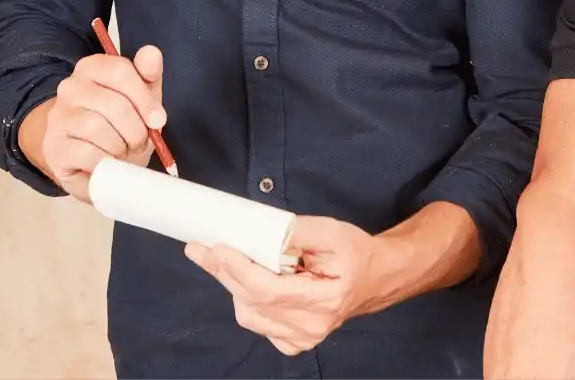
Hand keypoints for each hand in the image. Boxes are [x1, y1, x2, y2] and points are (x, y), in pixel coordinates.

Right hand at [19, 44, 164, 202]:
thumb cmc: (119, 126)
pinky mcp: (54, 147)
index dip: (145, 99)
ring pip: (97, 127)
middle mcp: (70, 87)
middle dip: (136, 129)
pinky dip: (105, 161)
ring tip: (122, 151)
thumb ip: (148, 75)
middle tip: (138, 141)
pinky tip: (107, 162)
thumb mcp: (141, 99)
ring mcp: (58, 116)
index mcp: (92, 68)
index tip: (157, 119)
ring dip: (120, 146)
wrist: (90, 161)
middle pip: (113, 103)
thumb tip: (152, 53)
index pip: (120, 71)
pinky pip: (87, 153)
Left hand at [186, 215, 382, 355]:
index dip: (238, 270)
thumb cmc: (354, 252)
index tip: (217, 248)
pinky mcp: (294, 343)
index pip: (268, 290)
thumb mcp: (331, 231)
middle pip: (252, 302)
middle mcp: (313, 325)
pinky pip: (257, 323)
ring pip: (249, 315)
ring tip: (234, 261)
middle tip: (201, 249)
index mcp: (326, 298)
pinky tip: (254, 283)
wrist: (373, 278)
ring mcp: (303, 338)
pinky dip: (248, 302)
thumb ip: (295, 231)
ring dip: (234, 286)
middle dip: (223, 272)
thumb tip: (258, 230)